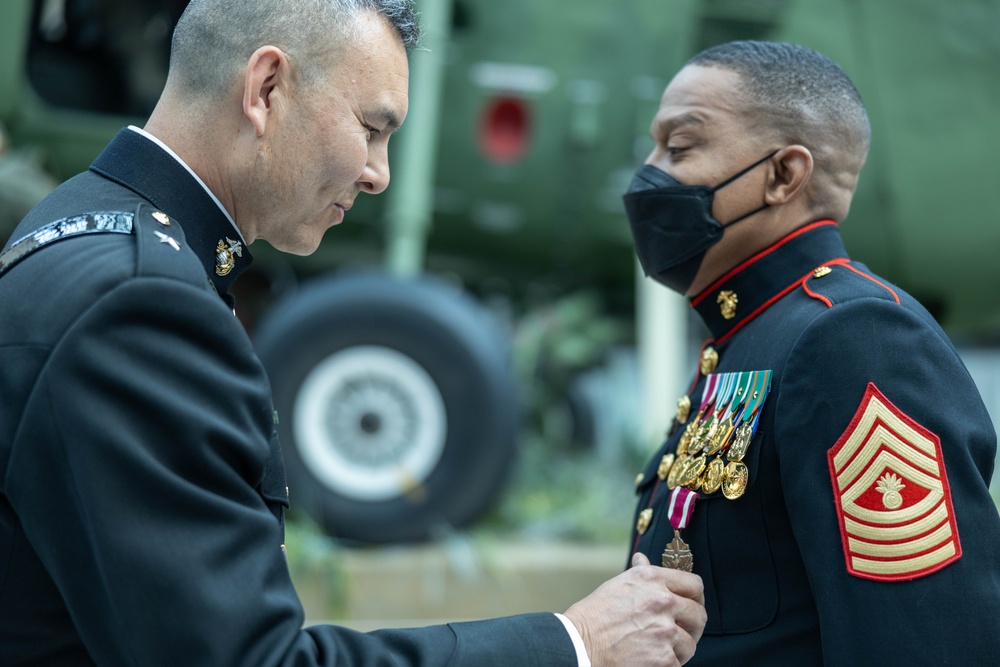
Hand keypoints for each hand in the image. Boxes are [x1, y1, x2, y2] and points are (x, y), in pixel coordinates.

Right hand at [563, 552, 705, 666]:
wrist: (580, 645)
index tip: (691, 605)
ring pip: (690, 643)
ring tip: (657, 648)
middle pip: (699, 615)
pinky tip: (650, 660)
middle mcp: (663, 601)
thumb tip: (643, 558)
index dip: (695, 597)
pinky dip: (667, 665)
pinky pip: (679, 663)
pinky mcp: (665, 659)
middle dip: (692, 626)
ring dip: (678, 648)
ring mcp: (665, 631)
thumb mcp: (618, 584)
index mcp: (652, 579)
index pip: (695, 585)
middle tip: (680, 632)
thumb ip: (640, 572)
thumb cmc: (595, 615)